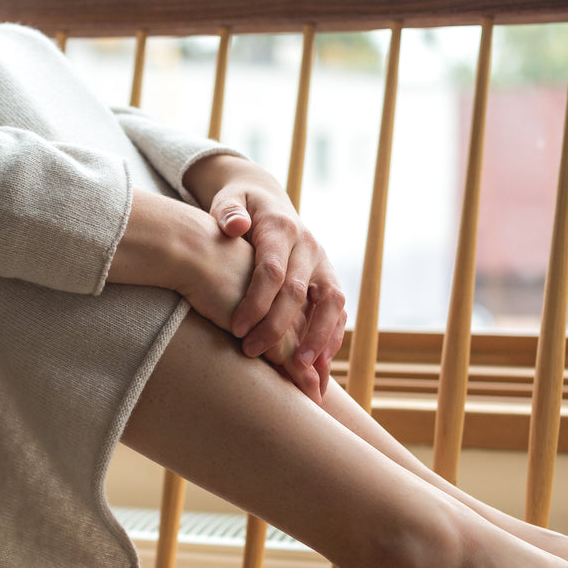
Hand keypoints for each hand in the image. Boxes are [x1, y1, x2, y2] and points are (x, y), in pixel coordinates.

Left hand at [183, 156, 347, 393]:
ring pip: (331, 302)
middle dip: (277, 327)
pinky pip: (338, 310)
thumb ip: (228, 211)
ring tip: (301, 368)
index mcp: (281, 228)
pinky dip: (332, 336)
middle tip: (252, 352)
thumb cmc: (240, 208)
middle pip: (298, 292)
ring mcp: (323, 264)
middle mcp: (308, 246)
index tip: (237, 329)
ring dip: (318, 336)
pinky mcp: (329, 279)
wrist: (268, 201)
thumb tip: (235, 226)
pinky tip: (319, 364)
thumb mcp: (229, 200)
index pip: (273, 270)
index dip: (256, 302)